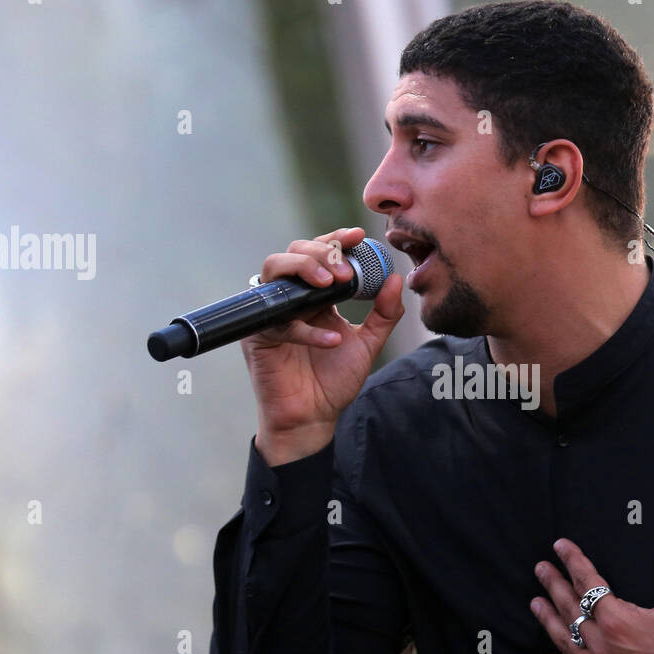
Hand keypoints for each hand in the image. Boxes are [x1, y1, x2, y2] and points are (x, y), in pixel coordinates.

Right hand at [242, 227, 402, 463]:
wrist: (314, 418)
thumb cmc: (335, 381)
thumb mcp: (368, 344)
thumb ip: (384, 314)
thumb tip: (395, 280)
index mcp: (316, 295)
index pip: (321, 253)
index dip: (336, 239)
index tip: (359, 235)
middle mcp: (292, 298)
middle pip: (294, 251)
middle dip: (321, 253)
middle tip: (345, 272)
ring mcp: (272, 313)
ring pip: (273, 271)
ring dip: (304, 270)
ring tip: (331, 286)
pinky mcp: (258, 335)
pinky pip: (278, 322)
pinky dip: (306, 329)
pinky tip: (332, 341)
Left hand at [530, 520, 653, 653]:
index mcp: (619, 620)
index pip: (588, 583)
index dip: (573, 562)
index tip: (560, 546)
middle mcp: (604, 647)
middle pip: (570, 610)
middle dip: (553, 586)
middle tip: (540, 569)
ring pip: (566, 644)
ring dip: (548, 621)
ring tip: (535, 603)